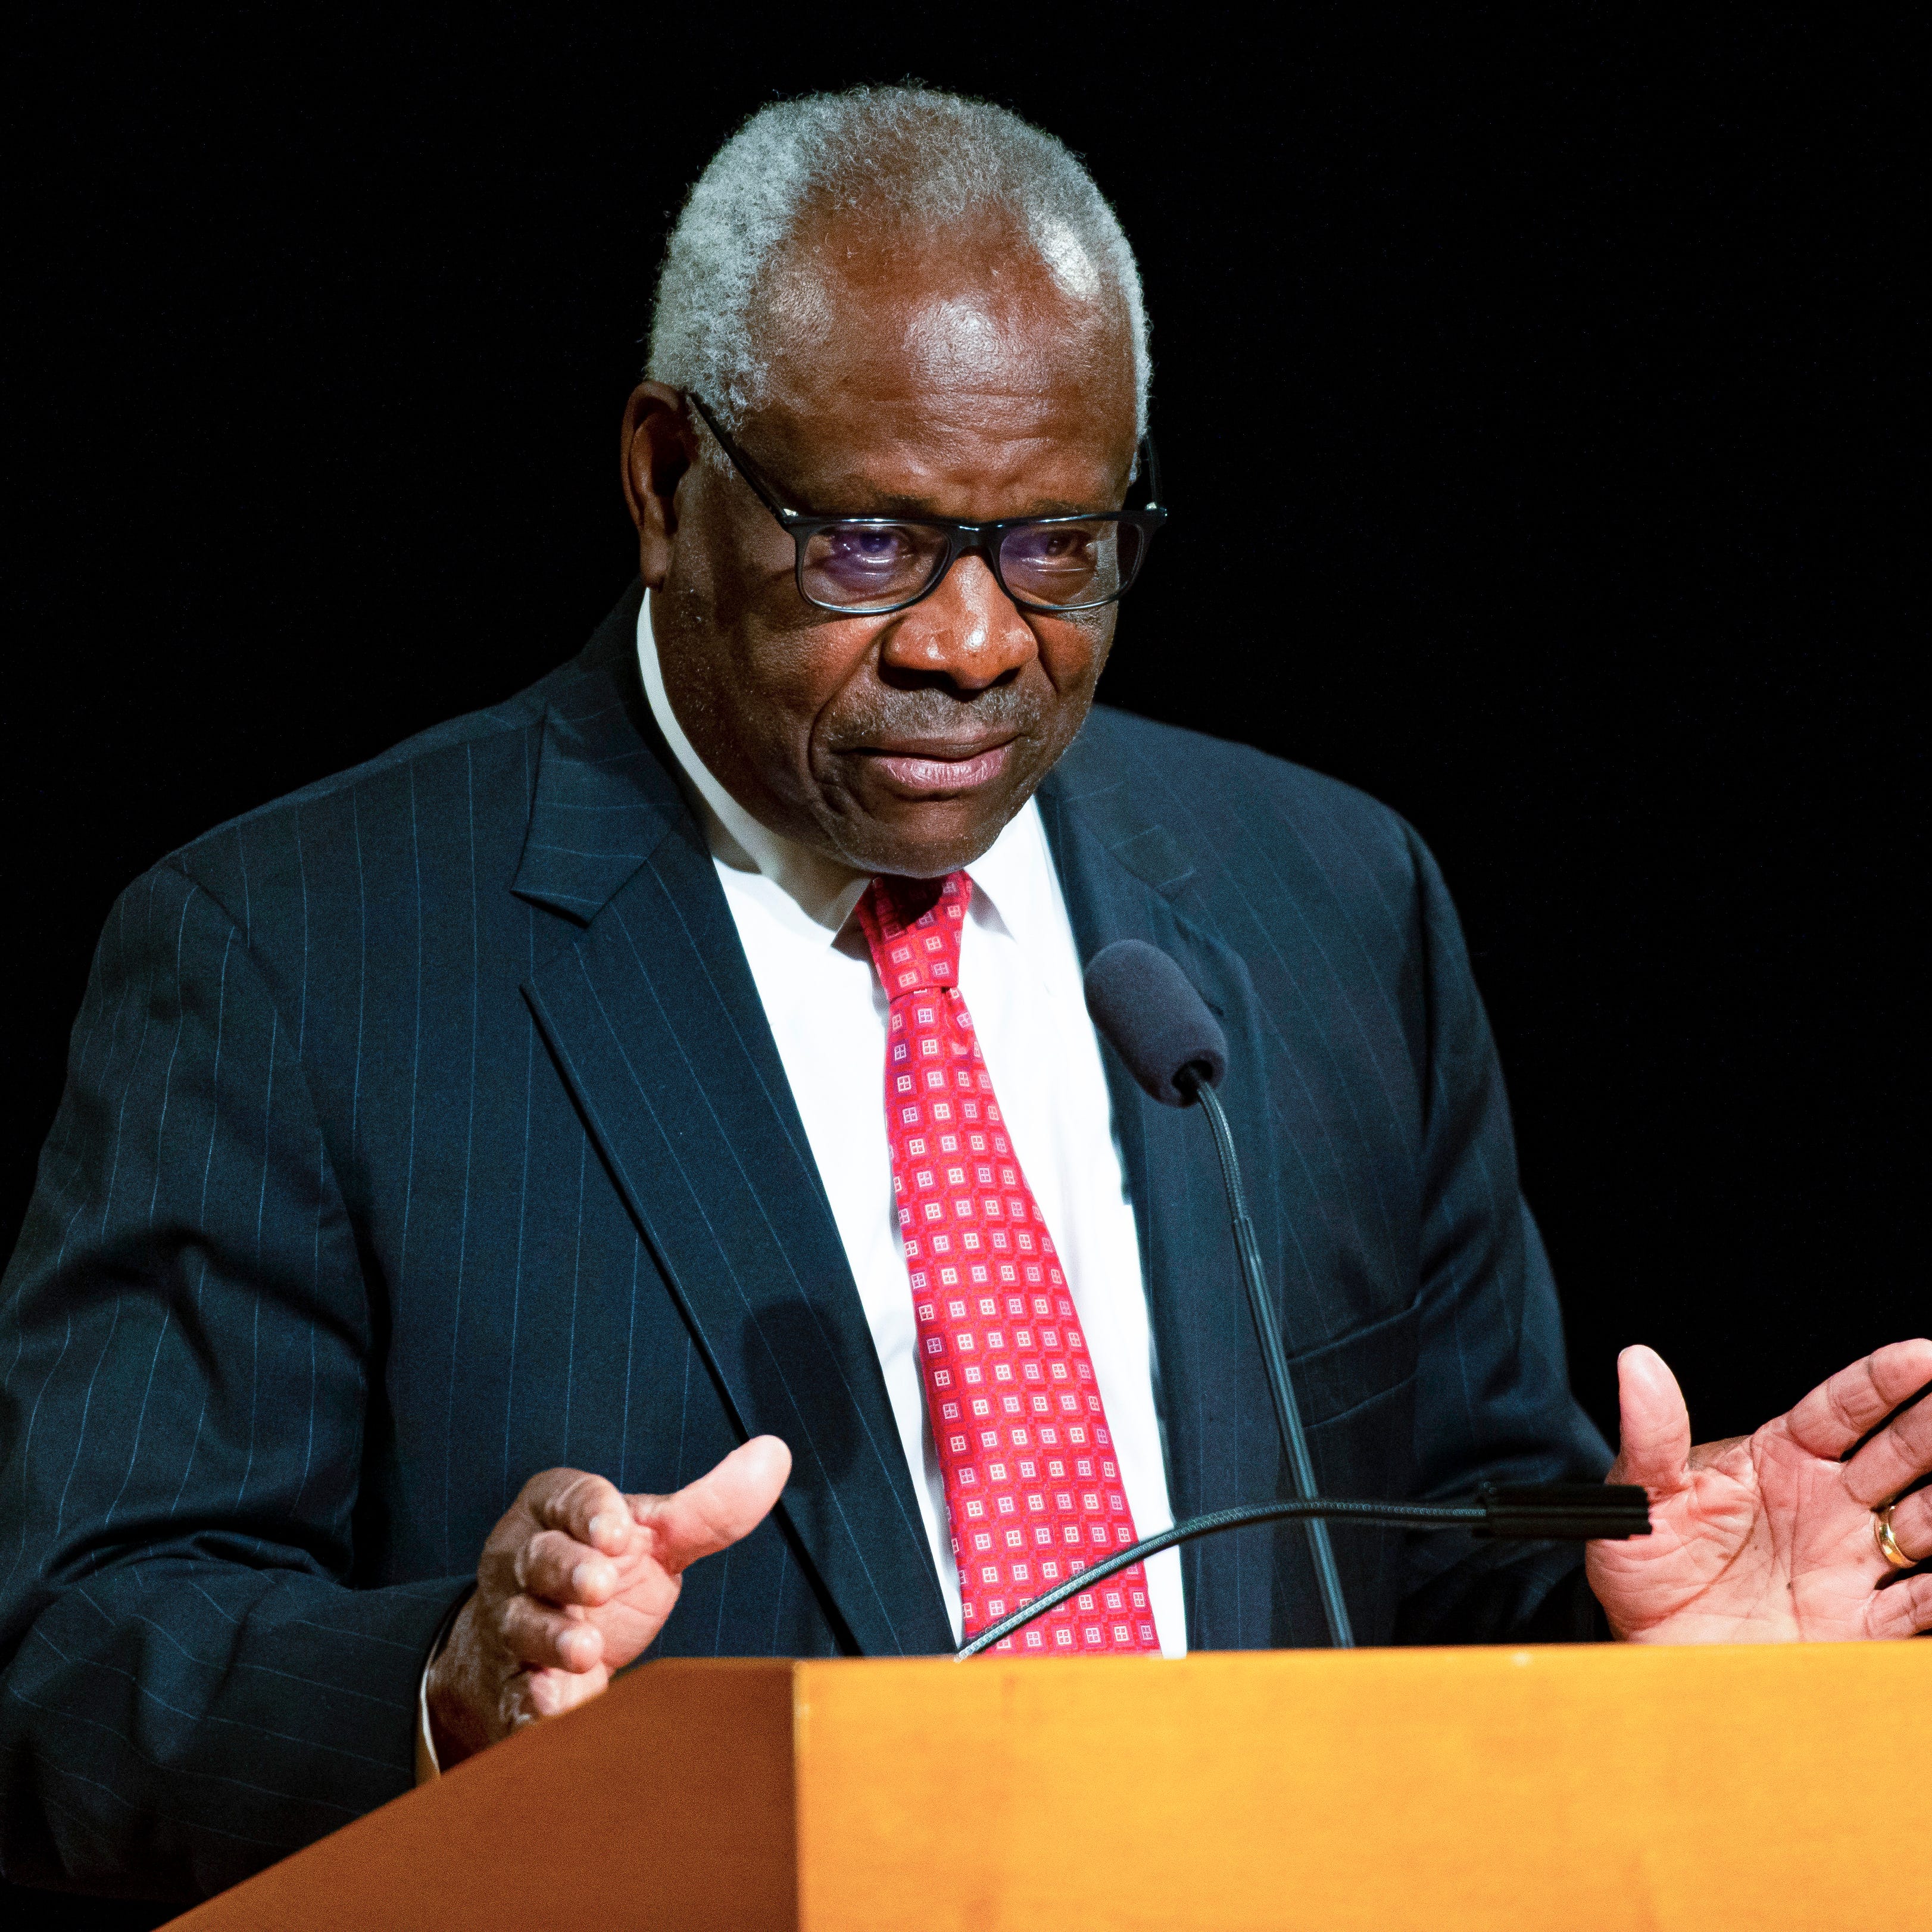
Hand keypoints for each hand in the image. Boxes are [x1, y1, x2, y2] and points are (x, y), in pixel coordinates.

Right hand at [426, 1436, 790, 1764]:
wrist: (542, 1647)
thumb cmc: (606, 1574)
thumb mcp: (656, 1539)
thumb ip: (709, 1506)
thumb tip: (775, 1453)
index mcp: (557, 1511)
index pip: (567, 1498)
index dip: (590, 1512)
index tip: (618, 1530)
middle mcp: (524, 1562)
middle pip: (538, 1557)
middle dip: (567, 1570)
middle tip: (598, 1583)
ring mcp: (513, 1625)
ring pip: (522, 1625)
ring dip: (552, 1637)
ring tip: (584, 1650)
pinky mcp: (513, 1686)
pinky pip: (514, 1694)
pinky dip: (530, 1704)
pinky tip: (549, 1710)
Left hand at [1586, 1339, 1930, 1641]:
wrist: (1651, 1648)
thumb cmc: (1645, 1563)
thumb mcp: (1642, 1497)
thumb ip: (1652, 1435)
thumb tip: (1637, 1363)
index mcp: (1781, 1459)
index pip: (1844, 1408)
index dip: (1885, 1381)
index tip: (1923, 1356)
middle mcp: (1828, 1505)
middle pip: (1902, 1454)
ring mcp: (1851, 1562)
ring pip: (1929, 1522)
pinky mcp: (1862, 1625)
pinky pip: (1922, 1605)